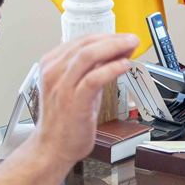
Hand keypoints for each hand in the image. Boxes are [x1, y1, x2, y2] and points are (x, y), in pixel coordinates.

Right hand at [34, 33, 138, 166]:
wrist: (52, 148)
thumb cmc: (65, 119)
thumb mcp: (76, 86)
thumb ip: (92, 69)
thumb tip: (116, 52)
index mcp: (52, 65)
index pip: (82, 40)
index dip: (107, 36)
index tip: (124, 38)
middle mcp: (54, 72)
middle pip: (86, 44)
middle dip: (114, 39)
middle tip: (132, 40)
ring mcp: (62, 86)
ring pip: (88, 56)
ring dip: (114, 48)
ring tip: (131, 47)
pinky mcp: (73, 102)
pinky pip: (94, 79)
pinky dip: (111, 69)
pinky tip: (124, 66)